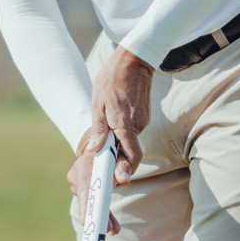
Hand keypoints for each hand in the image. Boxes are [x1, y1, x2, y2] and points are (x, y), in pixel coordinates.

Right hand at [66, 139, 119, 232]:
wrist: (99, 143)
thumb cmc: (112, 148)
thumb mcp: (120, 154)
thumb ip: (123, 165)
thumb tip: (124, 181)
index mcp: (85, 163)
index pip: (85, 187)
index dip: (88, 205)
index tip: (92, 220)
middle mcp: (76, 174)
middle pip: (87, 199)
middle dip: (98, 216)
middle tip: (110, 230)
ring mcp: (76, 183)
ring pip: (89, 203)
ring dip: (102, 216)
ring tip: (114, 230)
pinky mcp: (80, 189)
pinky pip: (90, 202)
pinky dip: (101, 213)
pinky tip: (111, 226)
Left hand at [85, 44, 153, 184]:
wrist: (133, 60)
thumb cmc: (112, 80)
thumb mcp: (98, 104)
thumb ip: (99, 129)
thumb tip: (95, 150)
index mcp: (124, 124)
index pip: (132, 156)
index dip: (126, 170)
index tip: (119, 181)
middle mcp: (137, 125)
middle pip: (130, 151)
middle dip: (118, 159)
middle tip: (104, 163)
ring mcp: (143, 120)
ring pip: (129, 139)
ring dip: (118, 141)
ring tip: (104, 130)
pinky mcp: (144, 116)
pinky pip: (132, 130)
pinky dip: (123, 131)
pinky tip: (113, 120)